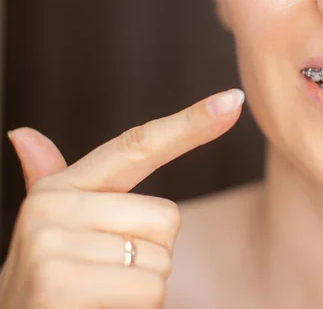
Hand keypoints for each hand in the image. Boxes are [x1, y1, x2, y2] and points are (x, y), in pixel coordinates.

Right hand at [0, 89, 244, 308]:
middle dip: (151, 257)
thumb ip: (50, 180)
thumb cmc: (49, 281)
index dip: (189, 123)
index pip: (137, 146)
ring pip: (160, 261)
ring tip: (101, 296)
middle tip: (107, 276)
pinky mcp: (60, 283)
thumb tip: (23, 135)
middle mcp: (54, 207)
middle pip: (166, 219)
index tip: (232, 100)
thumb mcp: (54, 230)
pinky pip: (147, 291)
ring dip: (142, 290)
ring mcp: (53, 243)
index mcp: (62, 188)